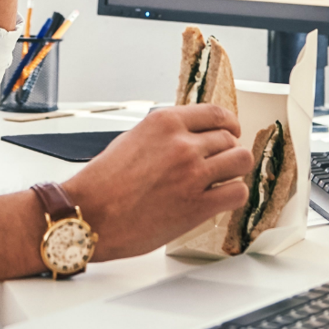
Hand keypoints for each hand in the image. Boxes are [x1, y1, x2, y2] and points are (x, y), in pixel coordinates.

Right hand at [61, 104, 253, 261]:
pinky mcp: (198, 205)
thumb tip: (186, 136)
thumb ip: (164, 135)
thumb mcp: (131, 139)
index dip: (228, 124)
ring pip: (241, 161)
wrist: (88, 214)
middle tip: (219, 163)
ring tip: (222, 180)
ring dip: (234, 170)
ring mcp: (193, 174)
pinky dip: (233, 195)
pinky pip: (237, 193)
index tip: (231, 132)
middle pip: (230, 139)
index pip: (216, 113)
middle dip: (226, 151)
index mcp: (165, 123)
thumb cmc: (101, 183)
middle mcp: (183, 144)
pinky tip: (220, 198)